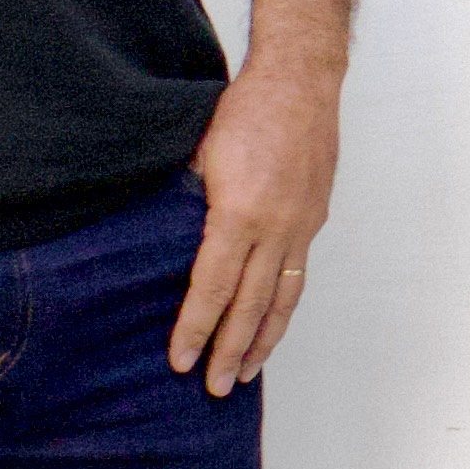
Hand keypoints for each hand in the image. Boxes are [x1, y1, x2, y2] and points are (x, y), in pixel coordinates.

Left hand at [171, 60, 337, 394]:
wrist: (301, 80)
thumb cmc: (244, 109)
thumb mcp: (197, 152)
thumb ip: (182, 199)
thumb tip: (156, 236)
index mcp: (239, 213)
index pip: (212, 287)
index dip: (195, 328)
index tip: (180, 360)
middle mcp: (276, 228)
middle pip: (251, 305)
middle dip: (230, 350)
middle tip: (214, 388)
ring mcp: (300, 226)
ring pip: (282, 298)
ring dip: (263, 340)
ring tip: (245, 373)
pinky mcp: (313, 219)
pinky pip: (297, 275)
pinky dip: (282, 307)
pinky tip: (269, 324)